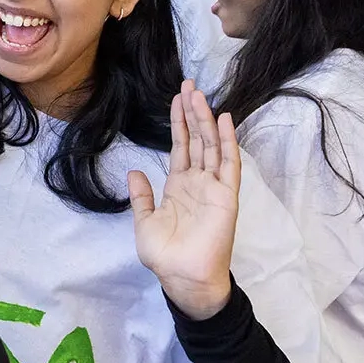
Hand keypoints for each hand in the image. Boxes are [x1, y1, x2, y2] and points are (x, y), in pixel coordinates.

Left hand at [128, 80, 237, 320]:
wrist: (183, 278)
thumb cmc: (165, 255)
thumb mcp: (144, 222)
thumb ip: (141, 196)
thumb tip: (135, 170)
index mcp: (178, 186)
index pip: (180, 147)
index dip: (179, 123)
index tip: (177, 98)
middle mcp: (197, 182)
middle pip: (196, 140)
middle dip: (192, 112)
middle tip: (189, 84)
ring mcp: (213, 187)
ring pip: (211, 146)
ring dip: (206, 120)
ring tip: (199, 94)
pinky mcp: (226, 196)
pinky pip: (228, 164)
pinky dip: (226, 141)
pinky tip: (223, 120)